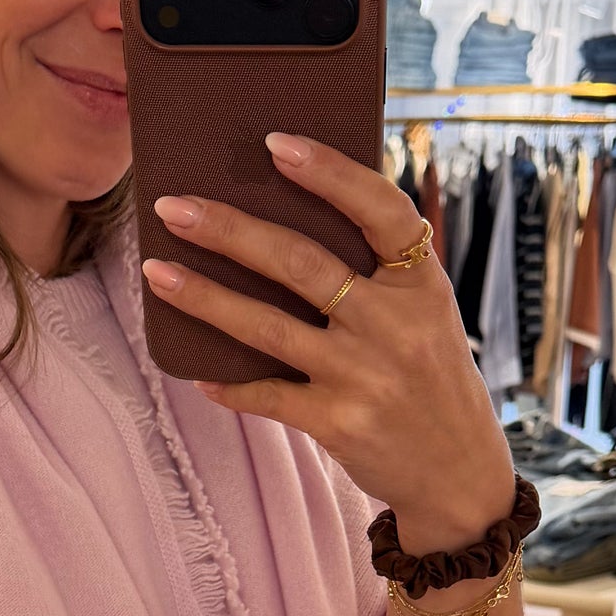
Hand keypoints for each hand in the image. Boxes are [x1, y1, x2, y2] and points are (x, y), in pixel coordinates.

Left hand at [141, 132, 515, 556]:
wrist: (459, 472)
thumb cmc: (429, 376)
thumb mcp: (427, 314)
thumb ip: (379, 272)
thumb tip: (283, 218)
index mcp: (421, 283)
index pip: (381, 209)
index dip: (330, 173)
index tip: (276, 144)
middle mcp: (394, 325)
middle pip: (301, 263)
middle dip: (229, 231)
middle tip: (173, 207)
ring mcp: (364, 376)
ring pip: (267, 326)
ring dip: (204, 297)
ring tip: (156, 271)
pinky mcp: (339, 423)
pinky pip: (267, 394)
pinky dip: (228, 385)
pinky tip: (193, 373)